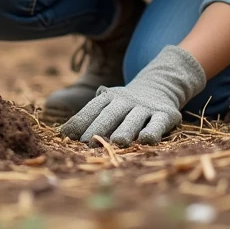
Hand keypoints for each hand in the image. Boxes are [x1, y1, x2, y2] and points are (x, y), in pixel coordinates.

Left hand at [58, 45, 205, 146]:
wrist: (161, 86)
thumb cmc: (126, 104)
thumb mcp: (110, 104)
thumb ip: (92, 117)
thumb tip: (64, 134)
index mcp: (110, 97)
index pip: (92, 108)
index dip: (80, 120)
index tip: (66, 135)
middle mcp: (126, 101)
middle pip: (111, 113)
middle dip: (99, 127)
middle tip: (88, 142)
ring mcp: (145, 107)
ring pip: (134, 119)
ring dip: (125, 130)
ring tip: (117, 142)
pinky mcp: (165, 115)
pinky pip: (158, 123)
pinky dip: (152, 131)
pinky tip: (145, 140)